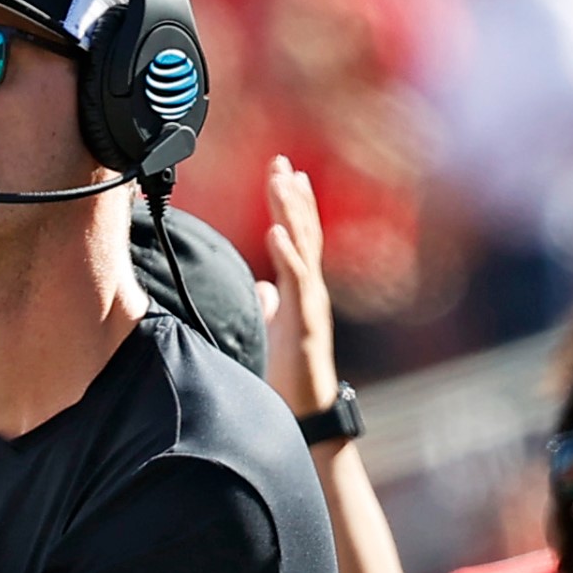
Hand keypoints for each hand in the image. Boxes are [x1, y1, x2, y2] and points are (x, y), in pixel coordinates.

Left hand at [253, 156, 338, 417]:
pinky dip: (286, 252)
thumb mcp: (275, 329)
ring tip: (280, 181)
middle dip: (292, 195)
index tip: (282, 172)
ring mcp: (310, 302)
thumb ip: (273, 305)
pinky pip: (296, 280)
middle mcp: (311, 289)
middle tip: (280, 161)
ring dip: (291, 212)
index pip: (298, 236)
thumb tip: (262, 288)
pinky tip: (275, 228)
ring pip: (303, 248)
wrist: (303, 411)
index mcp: (302, 289)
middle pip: (303, 232)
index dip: (291, 204)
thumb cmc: (289, 373)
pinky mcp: (304, 320)